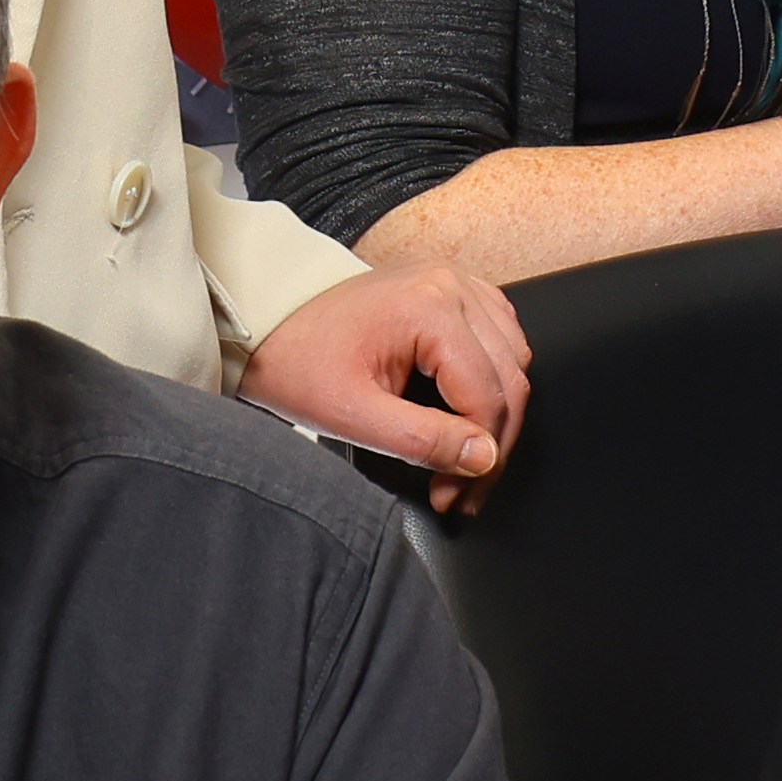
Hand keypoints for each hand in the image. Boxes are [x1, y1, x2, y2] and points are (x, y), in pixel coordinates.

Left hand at [244, 261, 530, 510]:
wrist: (267, 324)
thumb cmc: (297, 361)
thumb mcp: (352, 415)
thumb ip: (423, 440)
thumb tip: (482, 459)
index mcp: (430, 307)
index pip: (488, 395)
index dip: (479, 458)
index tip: (454, 497)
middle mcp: (452, 285)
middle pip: (510, 378)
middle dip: (493, 444)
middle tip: (464, 491)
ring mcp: (454, 282)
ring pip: (513, 358)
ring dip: (497, 412)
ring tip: (465, 457)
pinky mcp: (450, 291)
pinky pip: (498, 337)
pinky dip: (492, 378)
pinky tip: (467, 410)